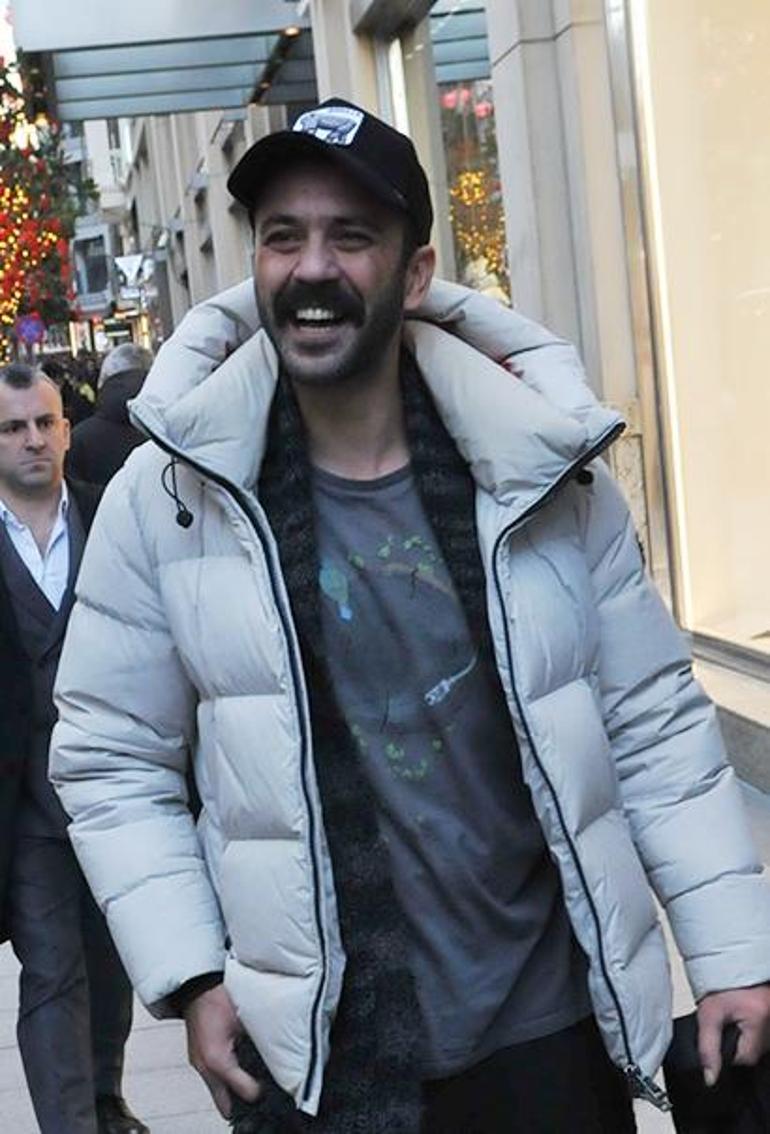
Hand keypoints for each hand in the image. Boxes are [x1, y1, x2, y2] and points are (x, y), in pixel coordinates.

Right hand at [184, 982, 261, 1116]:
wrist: (197, 986)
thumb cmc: (219, 997)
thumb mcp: (246, 1019)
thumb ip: (259, 1041)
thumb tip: (275, 1054)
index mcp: (218, 1060)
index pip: (245, 1092)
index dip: (261, 1090)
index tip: (272, 1083)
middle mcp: (205, 1068)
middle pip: (225, 1105)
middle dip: (243, 1101)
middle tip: (260, 1091)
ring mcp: (199, 1065)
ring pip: (218, 1093)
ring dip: (234, 1091)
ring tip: (252, 1080)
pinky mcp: (198, 1059)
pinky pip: (213, 1080)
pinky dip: (226, 1080)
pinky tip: (239, 1068)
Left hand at [697, 985, 769, 1086]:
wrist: (735, 960)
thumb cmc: (724, 983)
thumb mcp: (709, 1013)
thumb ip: (707, 1046)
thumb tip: (710, 1077)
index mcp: (760, 1023)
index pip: (742, 1058)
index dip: (726, 1048)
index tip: (719, 1031)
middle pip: (751, 1053)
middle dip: (736, 1041)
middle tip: (726, 1017)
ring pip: (757, 1044)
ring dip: (744, 1034)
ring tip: (734, 1013)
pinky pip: (761, 1035)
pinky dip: (751, 1029)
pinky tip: (742, 1015)